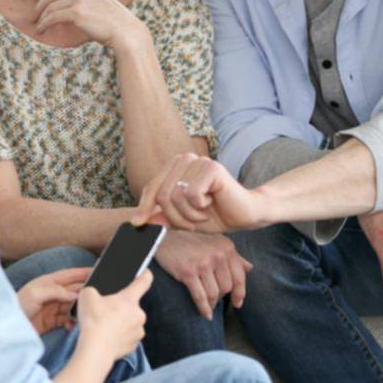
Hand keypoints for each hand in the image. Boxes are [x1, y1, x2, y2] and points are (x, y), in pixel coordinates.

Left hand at [17, 267, 91, 334]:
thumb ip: (56, 291)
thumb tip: (75, 293)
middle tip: (93, 298)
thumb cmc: (18, 305)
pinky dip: (71, 322)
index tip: (96, 270)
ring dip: (78, 310)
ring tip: (82, 315)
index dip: (82, 272)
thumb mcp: (36, 293)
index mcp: (48, 282)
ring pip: (72, 306)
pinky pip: (67, 319)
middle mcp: (52, 293)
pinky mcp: (52, 321)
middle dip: (83, 294)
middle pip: (73, 291)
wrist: (8, 327)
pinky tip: (71, 325)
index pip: (69, 275)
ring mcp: (52, 307)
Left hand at [20, 0, 146, 50]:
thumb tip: (57, 6)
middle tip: (31, 17)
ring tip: (38, 27)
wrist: (125, 30)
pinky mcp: (76, 11)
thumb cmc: (110, 20)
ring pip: (49, 7)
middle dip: (38, 7)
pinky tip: (42, 30)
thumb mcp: (94, 1)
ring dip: (41, 19)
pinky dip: (44, 24)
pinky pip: (52, 17)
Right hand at [75, 269, 151, 362]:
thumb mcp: (87, 295)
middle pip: (132, 305)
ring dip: (121, 322)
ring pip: (130, 322)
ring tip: (105, 325)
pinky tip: (108, 336)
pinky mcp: (133, 346)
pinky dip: (120, 335)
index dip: (145, 274)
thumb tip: (93, 293)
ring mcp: (138, 331)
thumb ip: (93, 290)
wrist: (95, 349)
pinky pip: (128, 336)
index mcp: (129, 299)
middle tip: (106, 309)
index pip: (144, 281)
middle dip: (121, 306)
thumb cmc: (94, 321)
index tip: (145, 272)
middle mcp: (138, 314)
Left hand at [132, 153, 268, 233]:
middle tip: (192, 223)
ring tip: (203, 213)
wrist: (245, 215)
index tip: (137, 223)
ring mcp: (198, 161)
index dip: (144, 207)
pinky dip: (199, 208)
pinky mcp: (211, 168)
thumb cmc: (215, 214)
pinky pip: (191, 195)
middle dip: (175, 218)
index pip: (152, 188)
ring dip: (189, 215)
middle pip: (161, 195)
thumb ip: (162, 216)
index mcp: (175, 167)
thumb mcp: (182, 218)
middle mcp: (185, 159)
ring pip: (175, 197)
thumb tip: (137, 220)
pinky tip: (212, 203)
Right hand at [155, 230, 251, 316]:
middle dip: (221, 297)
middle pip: (227, 287)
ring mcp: (203, 263)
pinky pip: (200, 296)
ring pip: (214, 293)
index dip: (240, 293)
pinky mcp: (188, 272)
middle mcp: (217, 254)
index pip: (239, 276)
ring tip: (209, 307)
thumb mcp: (214, 243)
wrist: (163, 238)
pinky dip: (204, 308)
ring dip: (212, 304)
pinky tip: (205, 314)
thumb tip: (250, 268)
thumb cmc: (190, 242)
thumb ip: (232, 256)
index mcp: (226, 247)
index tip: (237, 303)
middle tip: (215, 301)